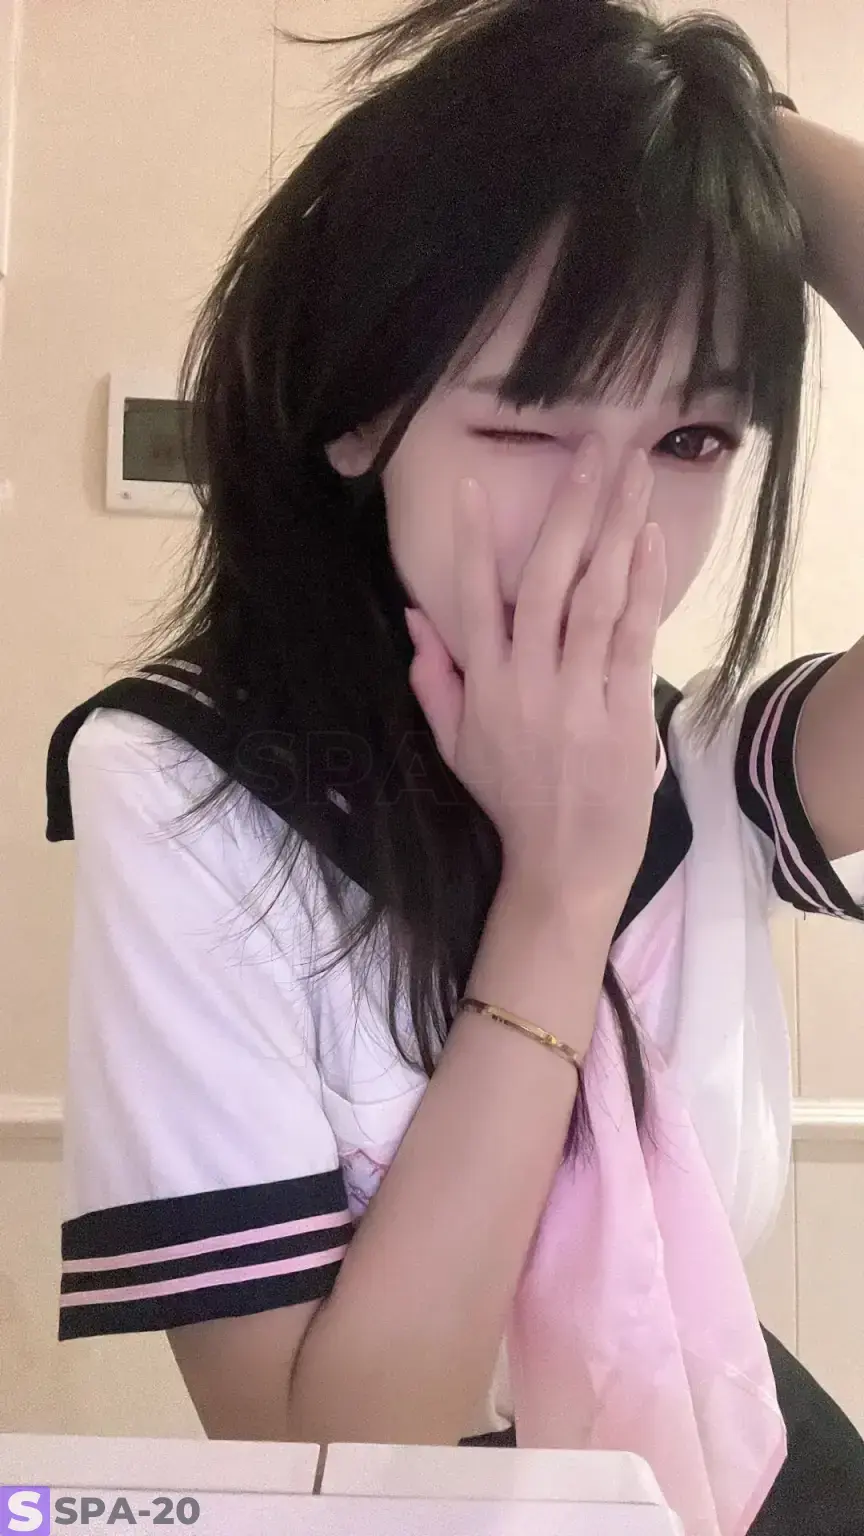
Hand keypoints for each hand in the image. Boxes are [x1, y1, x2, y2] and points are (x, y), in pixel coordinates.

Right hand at [405, 441, 665, 919]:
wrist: (563, 864)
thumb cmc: (510, 802)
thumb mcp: (455, 745)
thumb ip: (434, 680)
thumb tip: (414, 616)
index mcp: (483, 686)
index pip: (473, 598)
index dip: (473, 540)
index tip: (478, 485)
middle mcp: (525, 681)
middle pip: (545, 579)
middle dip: (569, 508)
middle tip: (592, 448)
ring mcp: (573, 695)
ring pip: (592, 596)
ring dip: (614, 528)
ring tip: (633, 474)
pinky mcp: (619, 711)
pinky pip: (629, 637)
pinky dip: (641, 586)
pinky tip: (649, 540)